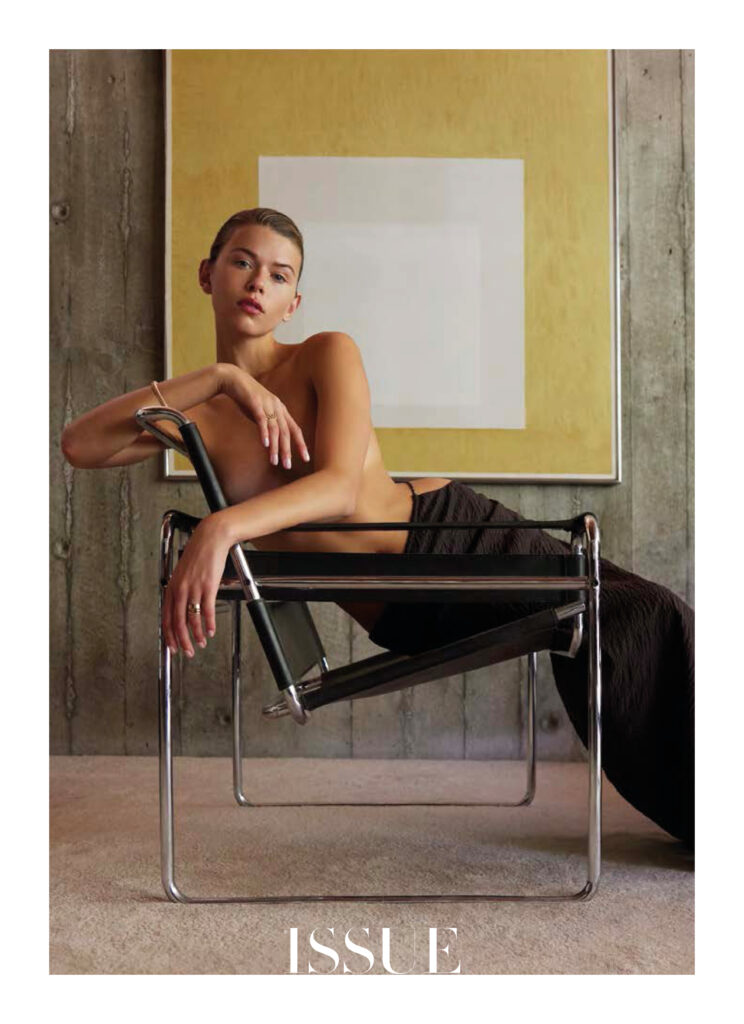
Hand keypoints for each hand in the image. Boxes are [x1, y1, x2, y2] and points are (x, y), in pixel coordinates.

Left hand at [162, 515, 231, 657]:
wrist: (210, 538)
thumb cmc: (199, 554)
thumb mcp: (184, 573)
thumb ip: (181, 590)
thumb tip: (183, 607)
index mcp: (172, 587)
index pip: (166, 617)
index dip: (169, 635)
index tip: (172, 647)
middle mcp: (179, 589)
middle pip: (177, 622)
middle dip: (182, 641)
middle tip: (187, 652)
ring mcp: (193, 588)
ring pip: (192, 619)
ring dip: (196, 635)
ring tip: (201, 643)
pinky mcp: (207, 586)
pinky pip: (207, 611)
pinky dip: (209, 624)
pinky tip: (210, 631)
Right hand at [220, 364, 310, 469]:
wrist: (233, 379)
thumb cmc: (247, 398)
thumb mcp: (263, 412)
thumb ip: (269, 423)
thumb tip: (273, 440)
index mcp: (281, 410)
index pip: (295, 429)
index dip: (301, 444)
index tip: (306, 458)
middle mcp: (277, 407)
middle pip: (286, 432)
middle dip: (288, 450)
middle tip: (288, 466)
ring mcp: (267, 405)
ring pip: (275, 429)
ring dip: (275, 447)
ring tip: (274, 461)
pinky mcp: (255, 403)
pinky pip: (261, 420)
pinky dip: (264, 432)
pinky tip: (266, 444)